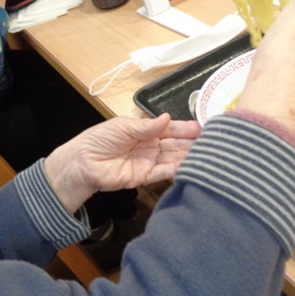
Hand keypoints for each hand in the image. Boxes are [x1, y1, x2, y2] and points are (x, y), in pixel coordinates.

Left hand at [44, 114, 200, 213]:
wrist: (82, 162)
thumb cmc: (100, 139)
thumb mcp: (123, 126)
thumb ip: (146, 126)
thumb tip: (167, 118)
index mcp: (146, 130)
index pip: (170, 128)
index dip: (185, 128)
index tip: (202, 127)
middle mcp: (151, 146)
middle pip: (176, 144)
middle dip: (192, 142)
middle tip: (212, 141)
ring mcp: (149, 162)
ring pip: (173, 158)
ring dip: (189, 156)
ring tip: (207, 153)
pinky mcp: (145, 177)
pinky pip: (163, 172)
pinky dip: (176, 169)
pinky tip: (189, 165)